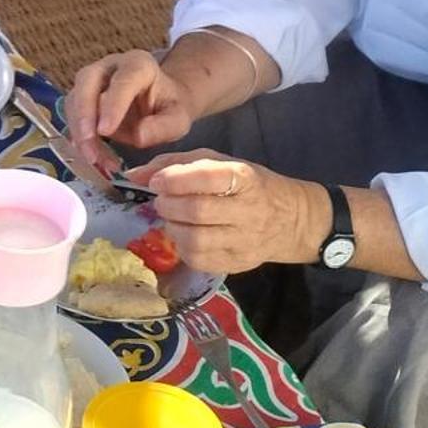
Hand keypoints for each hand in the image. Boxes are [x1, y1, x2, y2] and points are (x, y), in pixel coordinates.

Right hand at [66, 50, 194, 172]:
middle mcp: (110, 67)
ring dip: (79, 131)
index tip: (105, 132)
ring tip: (94, 159)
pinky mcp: (82, 97)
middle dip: (83, 114)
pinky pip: (72, 116)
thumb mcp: (178, 119)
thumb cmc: (169, 107)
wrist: (161, 102)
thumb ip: (163, 127)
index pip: (122, 81)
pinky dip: (78, 138)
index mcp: (139, 65)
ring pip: (74, 100)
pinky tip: (91, 156)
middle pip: (86, 81)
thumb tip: (138, 136)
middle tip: (87, 143)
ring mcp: (93, 80)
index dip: (112, 105)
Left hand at [126, 152, 328, 275]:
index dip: (174, 179)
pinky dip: (182, 247)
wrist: (292, 220)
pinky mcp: (238, 264)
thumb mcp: (220, 163)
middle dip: (168, 205)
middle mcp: (248, 211)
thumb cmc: (250, 185)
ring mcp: (244, 241)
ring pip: (195, 241)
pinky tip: (184, 235)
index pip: (208, 177)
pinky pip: (199, 260)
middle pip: (197, 212)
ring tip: (173, 218)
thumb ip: (177, 164)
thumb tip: (135, 174)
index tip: (157, 181)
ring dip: (172, 228)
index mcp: (245, 179)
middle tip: (162, 200)